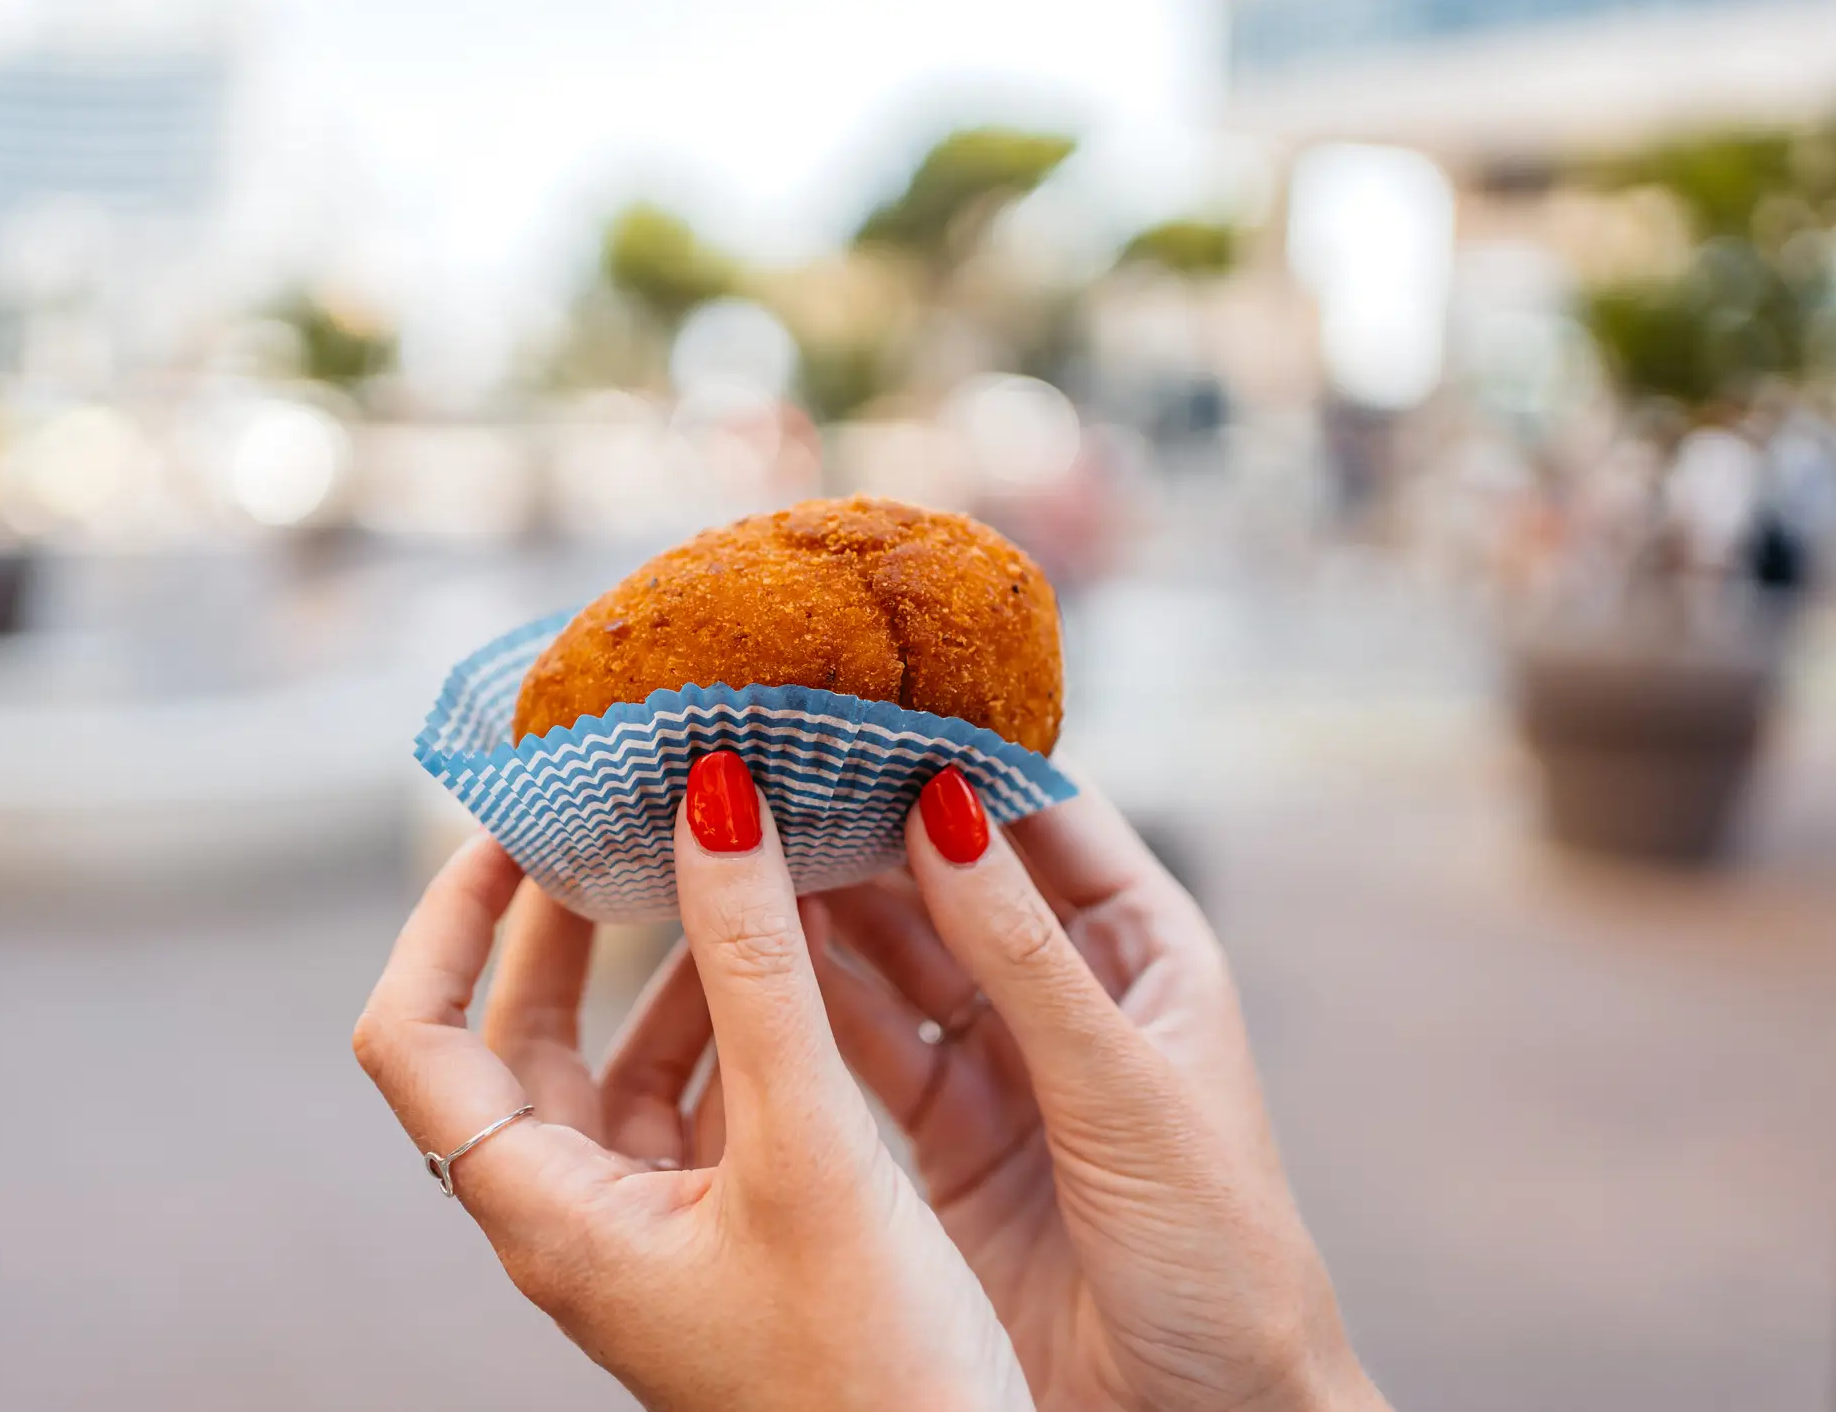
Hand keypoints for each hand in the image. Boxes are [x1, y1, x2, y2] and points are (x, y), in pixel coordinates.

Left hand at [353, 752, 1032, 1411]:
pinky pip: (702, 1099)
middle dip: (559, 920)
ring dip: (667, 962)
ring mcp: (651, 1228)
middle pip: (518, 1037)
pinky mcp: (727, 1234)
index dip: (442, 919)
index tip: (514, 825)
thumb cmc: (864, 1379)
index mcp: (550, 1214)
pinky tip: (802, 961)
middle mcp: (579, 1218)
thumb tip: (711, 802)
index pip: (416, 1040)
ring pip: (621, 1062)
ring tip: (730, 861)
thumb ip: (759, 972)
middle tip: (619, 815)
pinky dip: (737, 1020)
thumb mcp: (809, 1150)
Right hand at [806, 771, 1388, 1411]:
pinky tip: (752, 954)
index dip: (958, 760)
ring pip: (897, 957)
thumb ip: (1027, 957)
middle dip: (869, 825)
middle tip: (771, 769)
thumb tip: (945, 805)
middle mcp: (1069, 994)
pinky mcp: (943, 1140)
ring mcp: (1002, 1066)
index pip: (1045, 818)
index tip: (861, 706)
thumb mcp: (1126, 1092)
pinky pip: (865, 1047)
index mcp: (1147, 953)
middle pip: (953, 878)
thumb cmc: (1222, 1260)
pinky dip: (809, 1004)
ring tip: (743, 844)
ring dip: (828, 906)